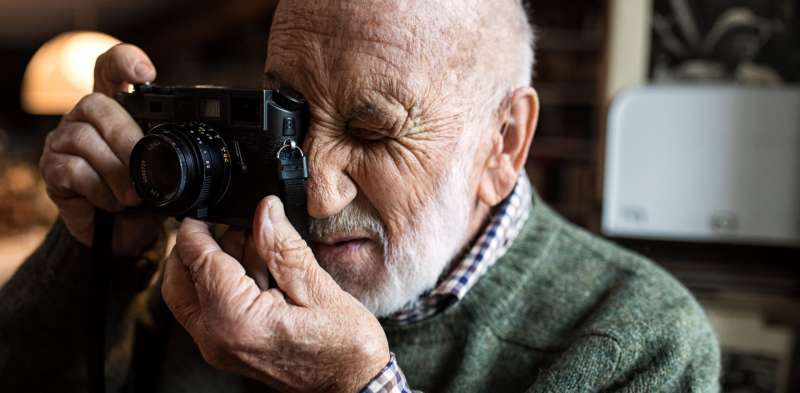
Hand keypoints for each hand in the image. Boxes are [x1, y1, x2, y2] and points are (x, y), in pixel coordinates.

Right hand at [39, 43, 160, 255]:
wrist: (123, 234)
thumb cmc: (146, 193)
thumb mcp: (166, 171)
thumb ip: (174, 153)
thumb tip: (204, 155)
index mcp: (118, 108)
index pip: (111, 69)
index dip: (124, 62)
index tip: (146, 73)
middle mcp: (86, 116)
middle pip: (98, 104)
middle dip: (127, 137)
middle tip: (147, 167)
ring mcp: (65, 139)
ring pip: (84, 138)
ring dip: (115, 170)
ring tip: (134, 196)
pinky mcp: (52, 168)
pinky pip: (72, 169)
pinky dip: (98, 189)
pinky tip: (113, 203)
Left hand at [162, 196, 389, 392]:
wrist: (352, 386)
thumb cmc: (344, 347)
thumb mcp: (318, 287)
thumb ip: (283, 247)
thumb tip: (264, 210)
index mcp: (236, 319)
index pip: (198, 261)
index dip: (199, 228)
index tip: (209, 208)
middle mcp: (218, 338)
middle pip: (178, 281)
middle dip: (196, 247)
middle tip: (226, 224)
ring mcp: (220, 347)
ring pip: (190, 295)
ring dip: (211, 265)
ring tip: (254, 245)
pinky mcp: (228, 349)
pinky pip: (208, 309)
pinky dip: (221, 285)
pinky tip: (257, 269)